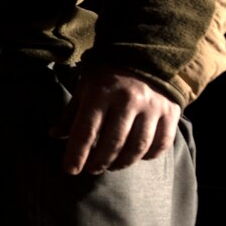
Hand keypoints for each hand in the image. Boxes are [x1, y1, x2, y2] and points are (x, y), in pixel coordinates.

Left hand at [51, 66, 181, 174]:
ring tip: (111, 166)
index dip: (77, 154)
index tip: (70, 170)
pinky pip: (161, 143)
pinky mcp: (170, 112)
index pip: (86, 130)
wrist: (147, 56)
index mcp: (101, 92)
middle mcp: (128, 99)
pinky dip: (148, 155)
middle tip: (91, 169)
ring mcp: (152, 106)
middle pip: (112, 142)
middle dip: (99, 162)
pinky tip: (136, 157)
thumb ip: (71, 113)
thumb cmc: (108, 76)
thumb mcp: (85, 88)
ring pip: (137, 146)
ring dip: (122, 162)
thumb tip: (55, 135)